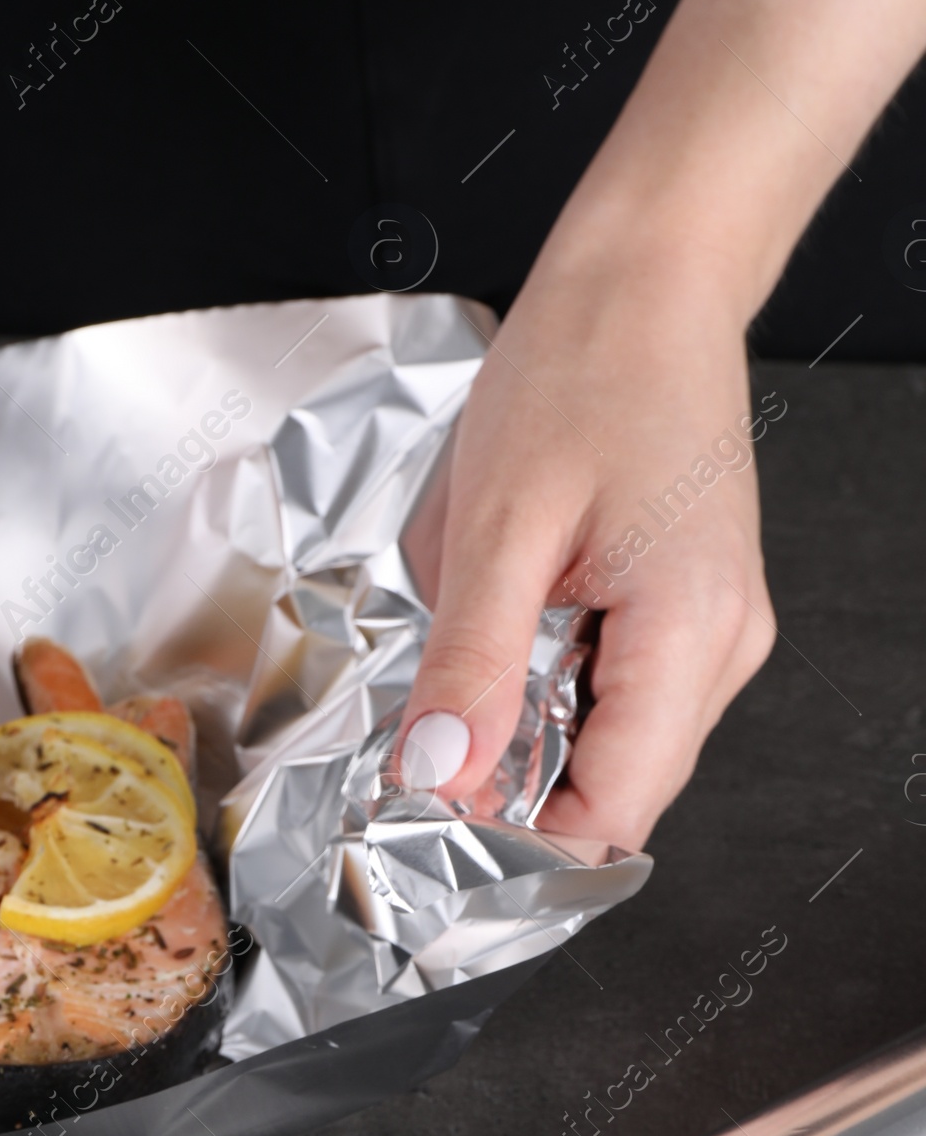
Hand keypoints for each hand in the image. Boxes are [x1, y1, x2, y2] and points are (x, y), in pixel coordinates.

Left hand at [396, 244, 776, 848]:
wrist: (649, 279)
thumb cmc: (585, 368)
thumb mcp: (499, 525)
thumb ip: (468, 664)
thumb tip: (433, 778)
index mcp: (691, 633)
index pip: (613, 816)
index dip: (518, 856)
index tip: (426, 852)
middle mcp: (723, 649)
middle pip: (615, 797)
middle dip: (514, 811)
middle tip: (412, 788)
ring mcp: (716, 633)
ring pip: (613, 754)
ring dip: (528, 756)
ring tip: (448, 714)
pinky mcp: (690, 613)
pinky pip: (618, 701)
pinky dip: (550, 706)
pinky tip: (498, 666)